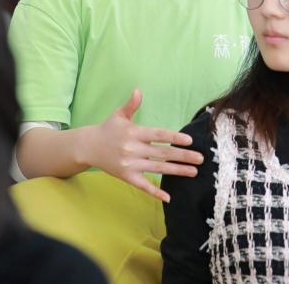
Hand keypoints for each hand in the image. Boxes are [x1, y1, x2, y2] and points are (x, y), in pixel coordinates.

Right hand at [81, 88, 202, 201]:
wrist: (87, 147)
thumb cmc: (108, 129)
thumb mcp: (119, 115)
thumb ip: (131, 105)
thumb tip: (138, 90)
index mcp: (134, 132)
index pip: (158, 135)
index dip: (174, 138)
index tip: (190, 141)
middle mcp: (133, 149)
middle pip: (162, 153)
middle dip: (183, 156)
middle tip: (201, 158)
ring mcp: (129, 164)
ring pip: (157, 169)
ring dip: (177, 171)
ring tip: (194, 172)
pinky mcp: (126, 176)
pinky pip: (143, 186)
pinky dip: (155, 192)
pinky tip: (168, 197)